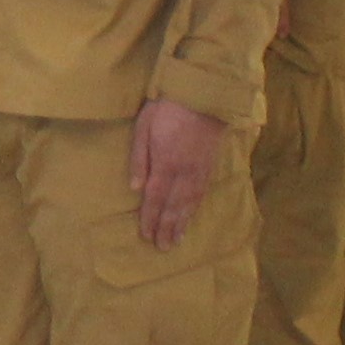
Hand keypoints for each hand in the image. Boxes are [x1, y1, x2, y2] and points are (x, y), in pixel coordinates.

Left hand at [129, 97, 227, 252]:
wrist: (203, 95)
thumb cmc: (167, 108)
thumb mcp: (143, 127)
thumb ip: (139, 158)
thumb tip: (135, 188)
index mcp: (165, 164)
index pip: (155, 198)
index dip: (149, 219)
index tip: (146, 236)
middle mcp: (184, 173)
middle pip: (173, 207)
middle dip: (166, 229)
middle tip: (162, 248)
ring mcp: (199, 171)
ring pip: (189, 204)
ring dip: (181, 224)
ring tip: (176, 241)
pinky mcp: (210, 166)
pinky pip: (201, 194)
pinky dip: (195, 209)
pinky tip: (191, 217)